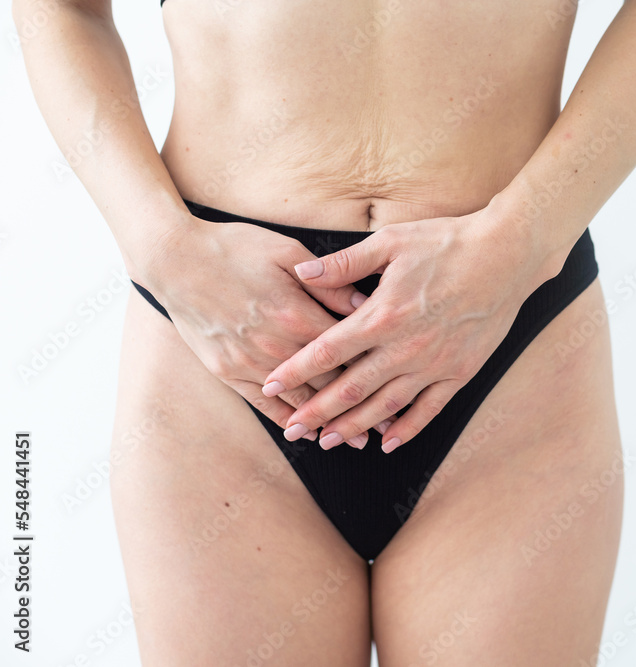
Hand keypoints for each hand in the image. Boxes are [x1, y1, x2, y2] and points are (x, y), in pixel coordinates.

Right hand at [145, 216, 369, 438]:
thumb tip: (367, 302)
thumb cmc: (234, 247)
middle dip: (360, 406)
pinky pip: (262, 404)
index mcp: (296, 313)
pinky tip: (304, 433)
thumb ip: (329, 283)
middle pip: (327, 382)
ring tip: (356, 440)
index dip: (375, 370)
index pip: (347, 350)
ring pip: (298, 401)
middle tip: (389, 426)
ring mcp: (249, 362)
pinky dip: (285, 420)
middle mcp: (276, 345)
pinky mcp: (226, 371)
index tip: (400, 387)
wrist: (173, 258)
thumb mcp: (287, 252)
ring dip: (328, 422)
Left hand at [260, 205, 558, 452]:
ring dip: (354, 426)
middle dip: (316, 412)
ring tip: (328, 441)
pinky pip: (429, 409)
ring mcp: (435, 364)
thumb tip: (300, 273)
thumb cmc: (448, 242)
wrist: (507, 255)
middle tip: (291, 429)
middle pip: (351, 389)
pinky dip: (407, 428)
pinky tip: (388, 441)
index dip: (295, 371)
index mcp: (383, 315)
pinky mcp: (460, 372)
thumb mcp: (391, 242)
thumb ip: (343, 264)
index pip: (328, 351)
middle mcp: (406, 347)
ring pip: (386, 406)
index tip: (270, 386)